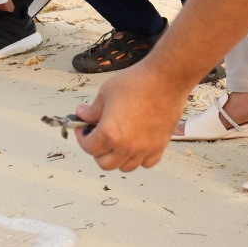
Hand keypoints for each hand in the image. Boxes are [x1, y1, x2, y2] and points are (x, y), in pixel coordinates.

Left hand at [73, 61, 191, 171]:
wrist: (165, 80)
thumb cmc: (138, 82)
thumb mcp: (105, 93)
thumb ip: (92, 110)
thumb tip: (83, 115)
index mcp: (110, 133)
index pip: (89, 148)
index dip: (82, 138)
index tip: (82, 130)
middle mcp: (127, 146)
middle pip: (105, 163)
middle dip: (97, 151)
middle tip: (96, 137)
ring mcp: (145, 148)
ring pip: (126, 167)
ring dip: (117, 157)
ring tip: (115, 142)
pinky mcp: (159, 146)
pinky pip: (147, 163)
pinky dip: (139, 158)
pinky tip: (135, 145)